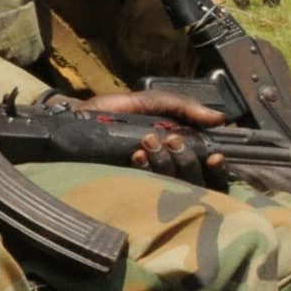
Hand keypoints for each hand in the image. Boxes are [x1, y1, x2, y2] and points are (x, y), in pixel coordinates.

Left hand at [80, 89, 225, 180]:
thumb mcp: (147, 102)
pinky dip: (146, 169)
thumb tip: (219, 118)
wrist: (70, 122)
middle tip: (172, 139)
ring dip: (166, 162)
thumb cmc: (111, 114)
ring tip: (148, 141)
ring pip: (174, 187)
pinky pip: (146, 189)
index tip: (215, 156)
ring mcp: (147, 184)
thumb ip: (181, 106)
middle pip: (196, 181)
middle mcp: (167, 171)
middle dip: (187, 158)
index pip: (210, 171)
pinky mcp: (125, 188)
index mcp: (177, 152)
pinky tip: (136, 155)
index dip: (218, 168)